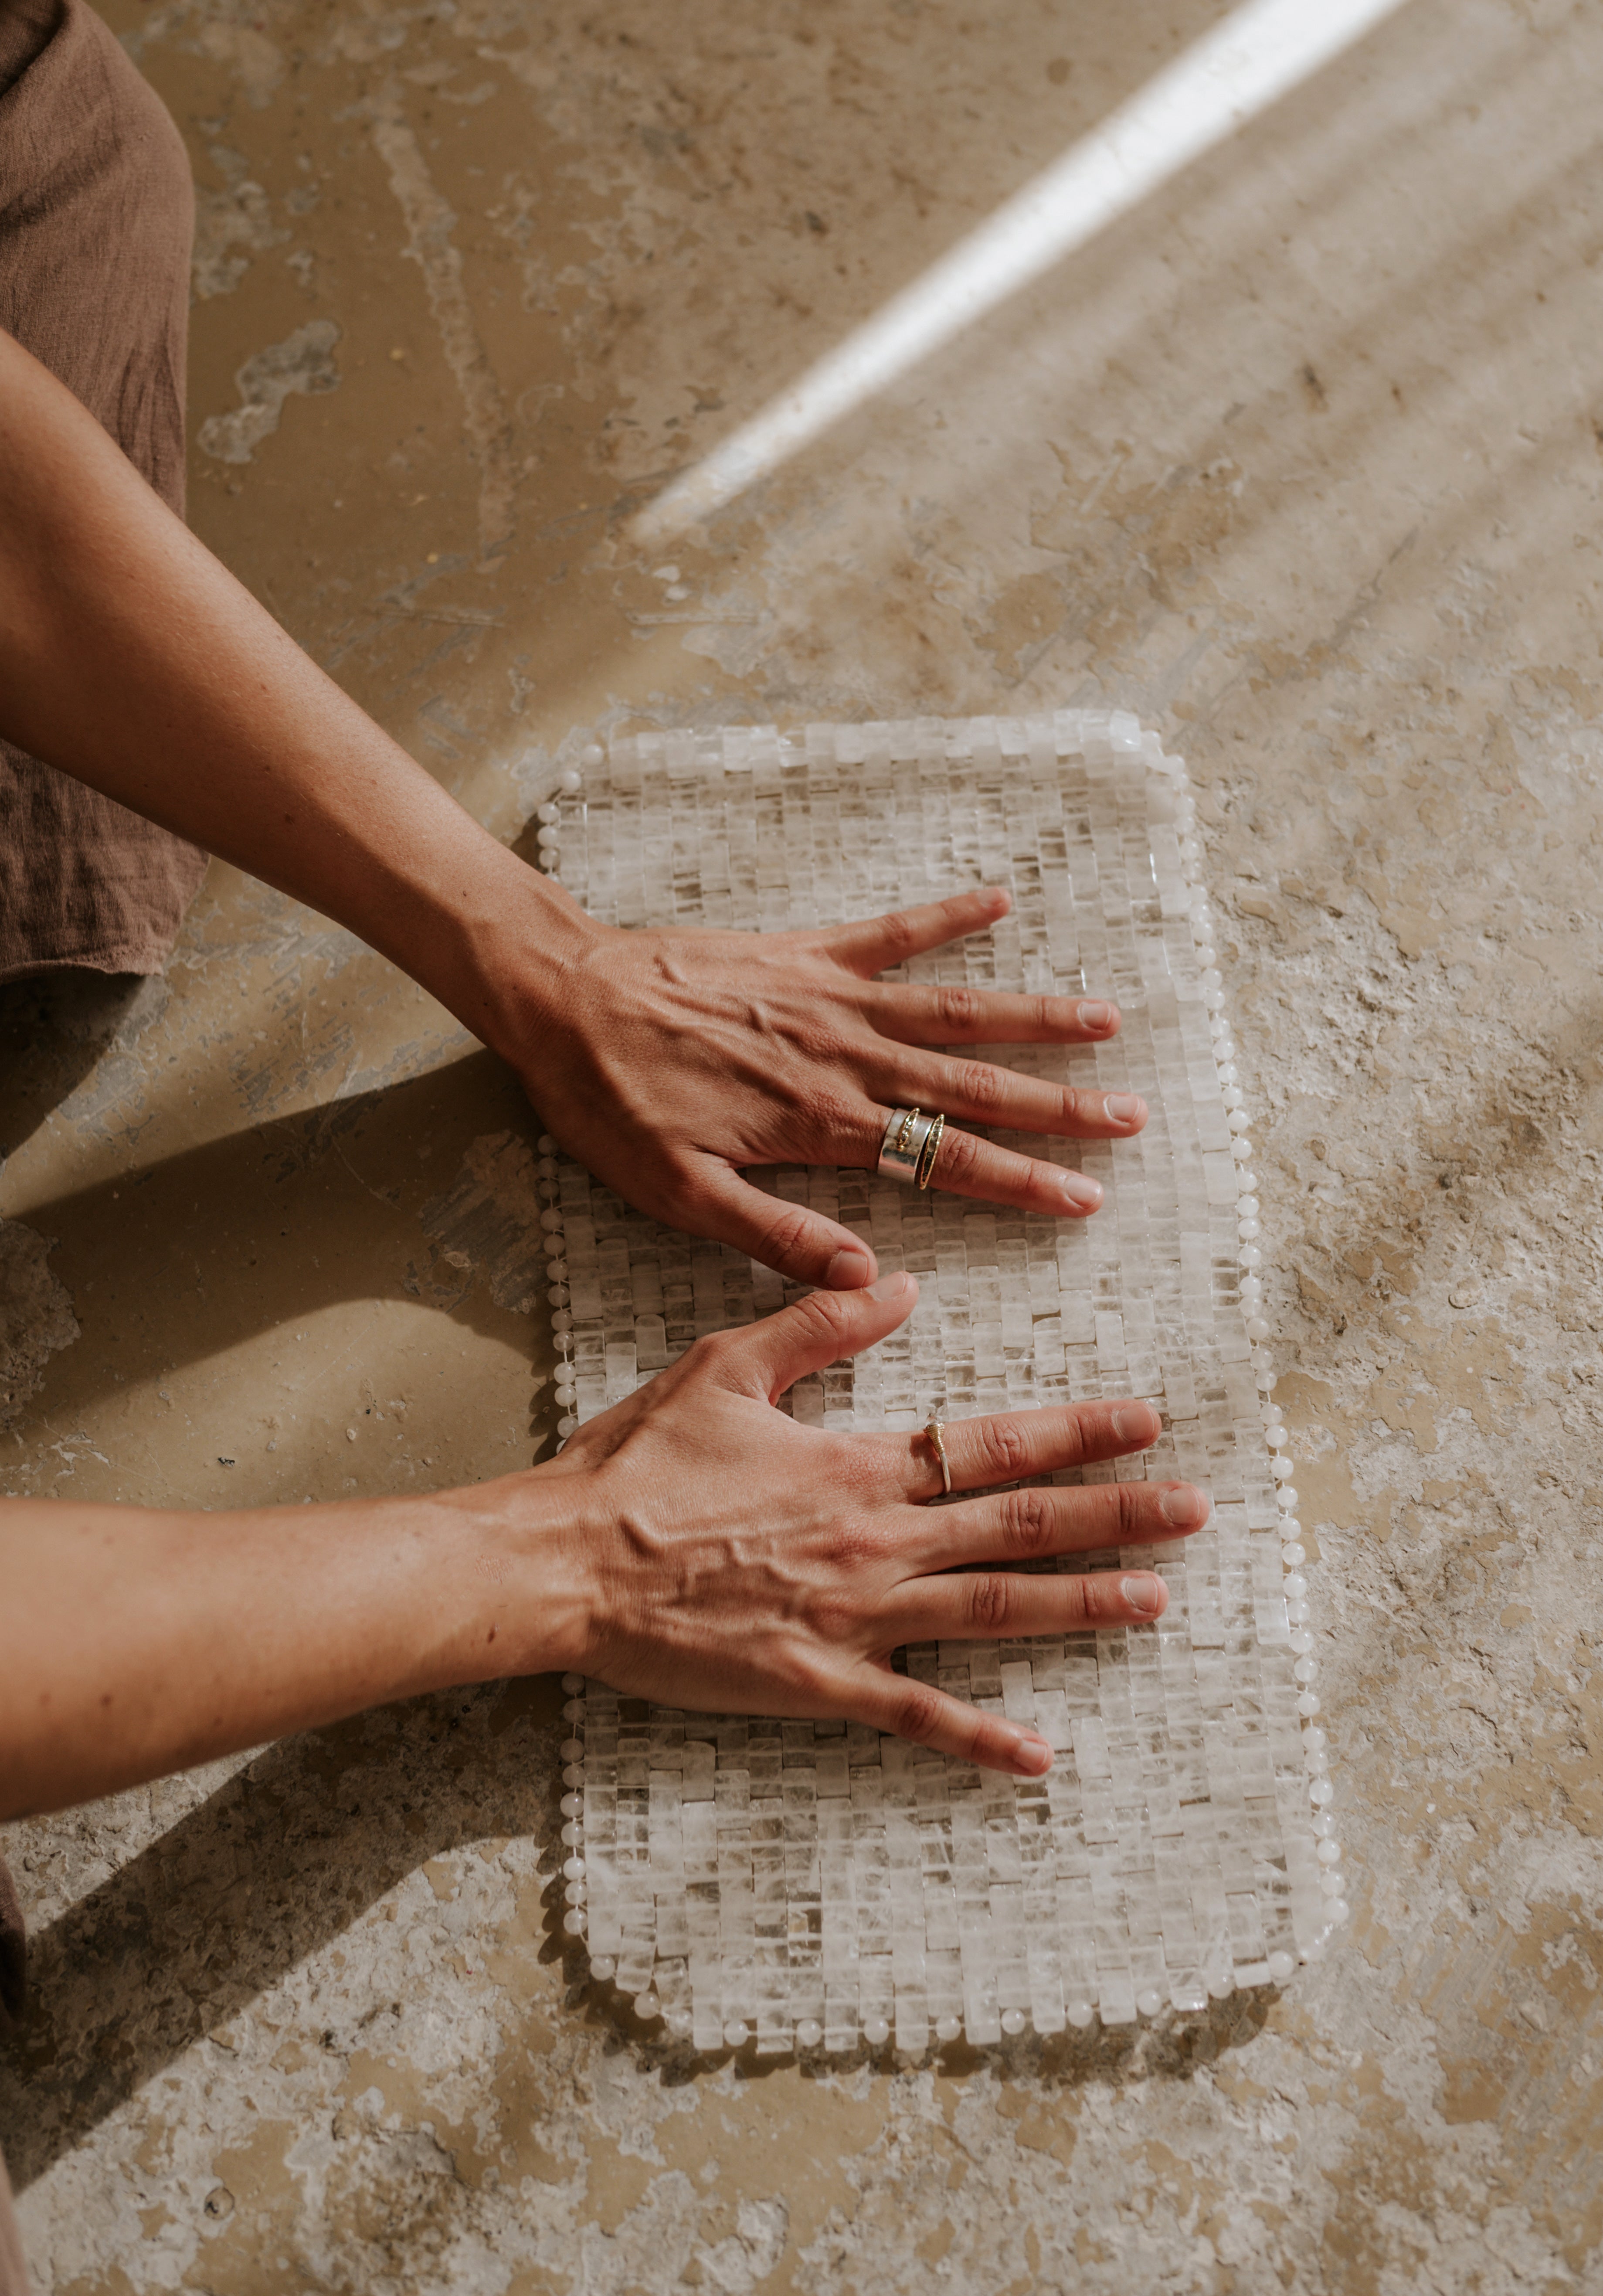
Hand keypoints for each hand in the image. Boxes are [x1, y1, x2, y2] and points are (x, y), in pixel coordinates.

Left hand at [515, 885, 1147, 1288]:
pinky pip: (886, 930)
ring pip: (951, 1008)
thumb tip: (864, 1277)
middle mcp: (840, 1055)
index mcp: (819, 1122)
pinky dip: (945, 914)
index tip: (1086, 1197)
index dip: (1022, 1181)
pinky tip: (999, 900)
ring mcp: (825, 996)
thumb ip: (776, 1233)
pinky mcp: (799, 951)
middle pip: (971, 1084)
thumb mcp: (678, 1194)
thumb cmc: (611, 1105)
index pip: (944, 1158)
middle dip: (1057, 1105)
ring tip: (1105, 1019)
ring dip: (1031, 1014)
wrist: (559, 998)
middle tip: (1131, 1116)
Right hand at [536, 1274, 1208, 1775]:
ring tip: (1157, 1600)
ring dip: (1082, 1606)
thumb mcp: (725, 1366)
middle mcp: (875, 1540)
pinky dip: (981, 1740)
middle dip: (1117, 1516)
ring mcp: (855, 1617)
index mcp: (856, 1464)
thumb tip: (900, 1285)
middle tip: (1196, 1511)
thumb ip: (820, 1323)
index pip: (993, 1443)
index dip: (1077, 1432)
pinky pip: (916, 1717)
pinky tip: (1040, 1756)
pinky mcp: (819, 1682)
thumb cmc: (637, 1465)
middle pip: (1021, 1526)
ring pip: (994, 1612)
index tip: (1147, 1423)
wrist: (566, 1564)